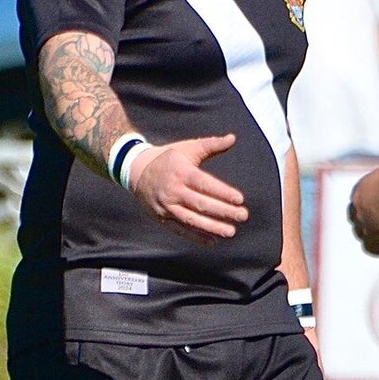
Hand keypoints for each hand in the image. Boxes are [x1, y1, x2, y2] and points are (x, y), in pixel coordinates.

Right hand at [130, 134, 247, 240]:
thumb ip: (211, 145)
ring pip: (191, 220)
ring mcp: (166, 206)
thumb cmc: (167, 158)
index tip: (239, 199)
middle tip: (243, 215)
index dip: (222, 193)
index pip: (204, 184)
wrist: (135, 171)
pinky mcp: (162, 218)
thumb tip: (232, 138)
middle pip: (201, 204)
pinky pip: (180, 230)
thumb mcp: (187, 148)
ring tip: (231, 231)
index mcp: (181, 172)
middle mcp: (173, 191)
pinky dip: (196, 237)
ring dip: (212, 227)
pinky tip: (212, 241)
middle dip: (223, 211)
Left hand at [348, 163, 378, 256]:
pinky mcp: (373, 232)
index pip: (357, 205)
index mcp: (359, 189)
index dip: (368, 212)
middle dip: (370, 227)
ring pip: (361, 236)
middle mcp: (357, 205)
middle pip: (356, 221)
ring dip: (376, 240)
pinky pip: (370, 248)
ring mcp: (363, 220)